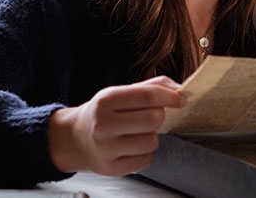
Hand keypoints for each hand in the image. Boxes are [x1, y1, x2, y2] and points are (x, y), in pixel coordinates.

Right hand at [47, 76, 185, 175]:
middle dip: (159, 116)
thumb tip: (178, 88)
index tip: (180, 99)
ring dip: (151, 136)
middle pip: (153, 119)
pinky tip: (132, 146)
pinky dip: (145, 153)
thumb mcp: (119, 93)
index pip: (147, 96)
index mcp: (106, 100)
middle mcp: (104, 125)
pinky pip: (146, 160)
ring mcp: (106, 149)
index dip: (169, 97)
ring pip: (151, 142)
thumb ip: (149, 87)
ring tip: (138, 132)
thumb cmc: (102, 113)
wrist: (75, 138)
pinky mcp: (111, 168)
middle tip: (151, 116)